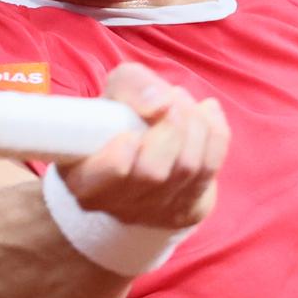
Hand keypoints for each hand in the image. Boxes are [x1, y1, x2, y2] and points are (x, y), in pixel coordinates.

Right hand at [57, 62, 230, 229]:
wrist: (142, 154)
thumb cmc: (121, 121)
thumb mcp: (114, 93)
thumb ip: (131, 86)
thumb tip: (162, 104)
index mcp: (82, 179)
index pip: (106, 176)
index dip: (121, 154)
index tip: (130, 134)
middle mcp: (114, 203)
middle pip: (152, 171)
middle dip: (171, 125)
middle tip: (170, 101)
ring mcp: (153, 211)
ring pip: (187, 168)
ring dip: (194, 124)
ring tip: (183, 103)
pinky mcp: (186, 209)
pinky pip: (211, 168)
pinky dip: (215, 133)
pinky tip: (206, 114)